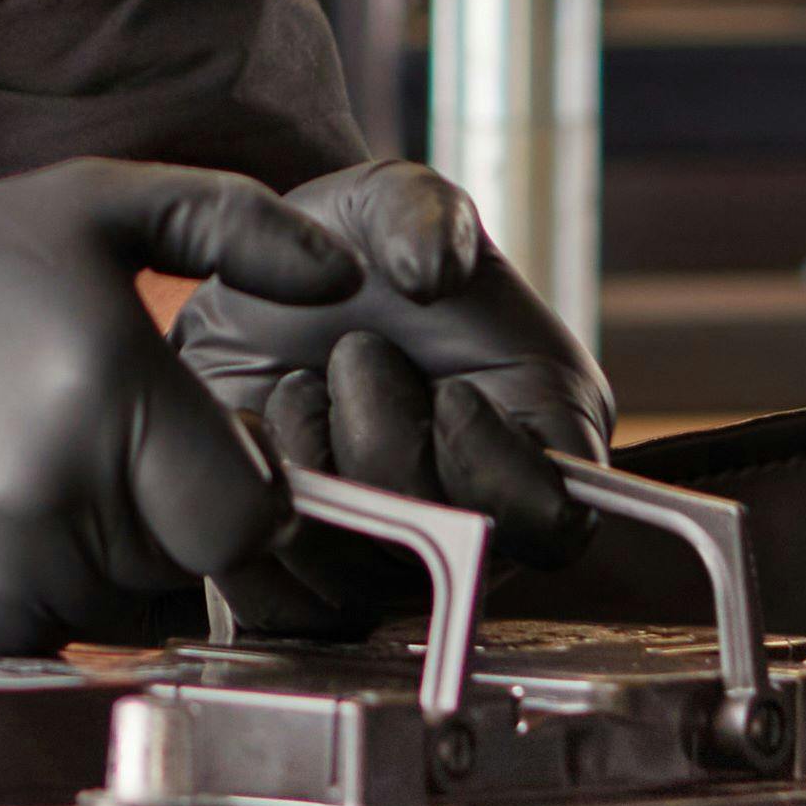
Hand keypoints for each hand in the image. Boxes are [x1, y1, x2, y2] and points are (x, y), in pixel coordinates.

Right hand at [0, 160, 356, 653]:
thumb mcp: (87, 206)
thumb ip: (231, 221)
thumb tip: (344, 274)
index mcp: (107, 394)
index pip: (252, 511)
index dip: (235, 484)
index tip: (185, 445)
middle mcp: (59, 500)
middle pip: (194, 570)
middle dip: (169, 521)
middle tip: (93, 452)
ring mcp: (0, 584)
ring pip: (125, 618)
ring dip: (105, 569)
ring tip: (26, 483)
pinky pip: (53, 656)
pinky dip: (39, 613)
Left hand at [170, 159, 614, 602]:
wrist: (254, 289)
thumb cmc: (349, 247)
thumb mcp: (390, 198)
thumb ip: (422, 214)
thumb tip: (432, 276)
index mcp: (537, 435)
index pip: (558, 522)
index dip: (502, 473)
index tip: (452, 393)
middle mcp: (472, 515)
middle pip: (449, 558)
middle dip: (385, 447)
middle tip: (352, 357)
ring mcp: (390, 560)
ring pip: (357, 587)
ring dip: (313, 476)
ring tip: (294, 391)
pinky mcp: (307, 580)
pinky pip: (282, 607)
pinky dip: (249, 525)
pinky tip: (247, 438)